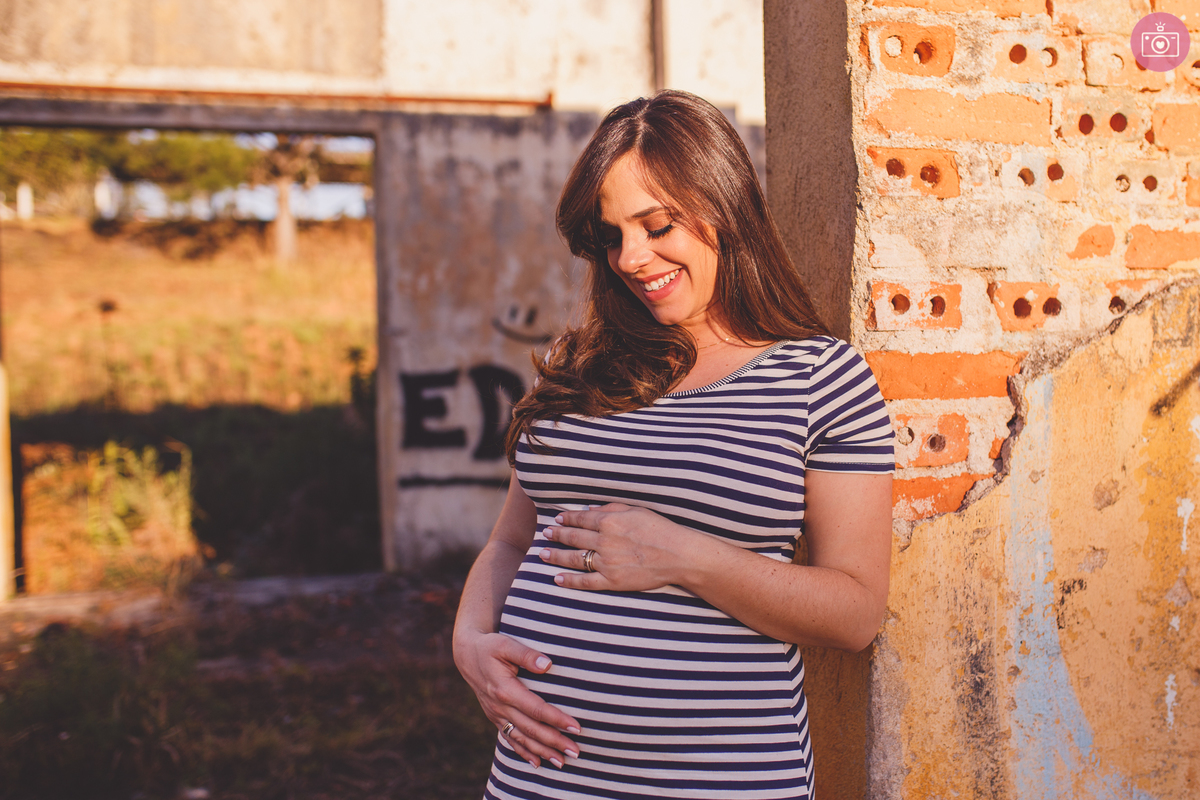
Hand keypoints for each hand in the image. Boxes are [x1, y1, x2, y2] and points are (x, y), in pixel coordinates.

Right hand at [452, 630, 580, 768]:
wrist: (467, 656)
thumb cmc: (490, 647)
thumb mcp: (506, 644)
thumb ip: (526, 654)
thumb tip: (548, 664)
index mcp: (505, 690)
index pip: (536, 709)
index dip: (556, 719)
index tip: (576, 728)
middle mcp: (500, 707)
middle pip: (531, 729)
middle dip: (554, 742)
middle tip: (576, 752)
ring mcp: (496, 715)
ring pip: (521, 739)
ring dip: (542, 752)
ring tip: (562, 762)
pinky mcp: (495, 718)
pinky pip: (510, 739)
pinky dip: (523, 752)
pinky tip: (537, 763)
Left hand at [541, 503, 700, 591]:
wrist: (679, 555)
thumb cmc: (661, 529)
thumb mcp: (637, 510)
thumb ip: (611, 508)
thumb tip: (589, 510)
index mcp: (610, 521)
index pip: (581, 519)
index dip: (566, 519)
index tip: (557, 520)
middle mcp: (604, 541)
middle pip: (573, 537)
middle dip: (557, 535)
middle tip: (545, 534)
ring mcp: (607, 563)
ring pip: (574, 559)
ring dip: (556, 556)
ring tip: (543, 554)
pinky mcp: (613, 581)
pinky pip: (586, 582)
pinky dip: (570, 581)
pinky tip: (557, 579)